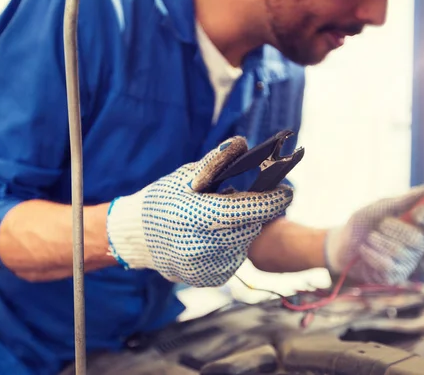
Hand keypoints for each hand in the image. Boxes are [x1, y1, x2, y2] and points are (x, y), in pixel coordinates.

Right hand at [106, 137, 293, 286]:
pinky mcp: (207, 279)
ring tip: (222, 218)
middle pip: (250, 227)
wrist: (136, 237)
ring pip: (243, 244)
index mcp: (196, 217)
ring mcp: (205, 267)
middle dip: (255, 213)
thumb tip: (243, 144)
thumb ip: (216, 161)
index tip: (287, 192)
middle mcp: (202, 247)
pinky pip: (233, 259)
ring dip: (242, 229)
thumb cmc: (162, 200)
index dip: (272, 201)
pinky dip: (230, 246)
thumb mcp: (185, 176)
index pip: (247, 210)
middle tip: (243, 200)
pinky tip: (215, 237)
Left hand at [324, 186, 423, 284]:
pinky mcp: (394, 276)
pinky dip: (371, 254)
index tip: (417, 212)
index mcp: (416, 227)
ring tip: (369, 238)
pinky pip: (387, 265)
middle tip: (381, 225)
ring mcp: (406, 262)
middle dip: (395, 230)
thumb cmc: (361, 225)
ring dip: (378, 241)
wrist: (341, 246)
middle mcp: (416, 246)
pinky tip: (364, 251)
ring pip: (400, 252)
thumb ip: (402, 200)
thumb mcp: (378, 208)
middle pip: (419, 240)